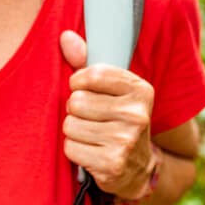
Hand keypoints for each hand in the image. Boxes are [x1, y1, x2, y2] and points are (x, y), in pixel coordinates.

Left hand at [60, 30, 155, 199]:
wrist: (137, 167)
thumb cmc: (115, 118)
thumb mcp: (109, 88)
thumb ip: (85, 61)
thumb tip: (65, 37)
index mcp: (140, 90)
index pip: (91, 74)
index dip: (78, 81)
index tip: (84, 88)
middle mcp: (137, 115)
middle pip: (76, 101)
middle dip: (76, 109)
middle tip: (91, 118)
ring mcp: (126, 141)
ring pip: (70, 125)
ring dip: (74, 130)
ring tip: (92, 134)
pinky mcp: (112, 164)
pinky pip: (70, 147)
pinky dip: (75, 150)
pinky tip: (91, 151)